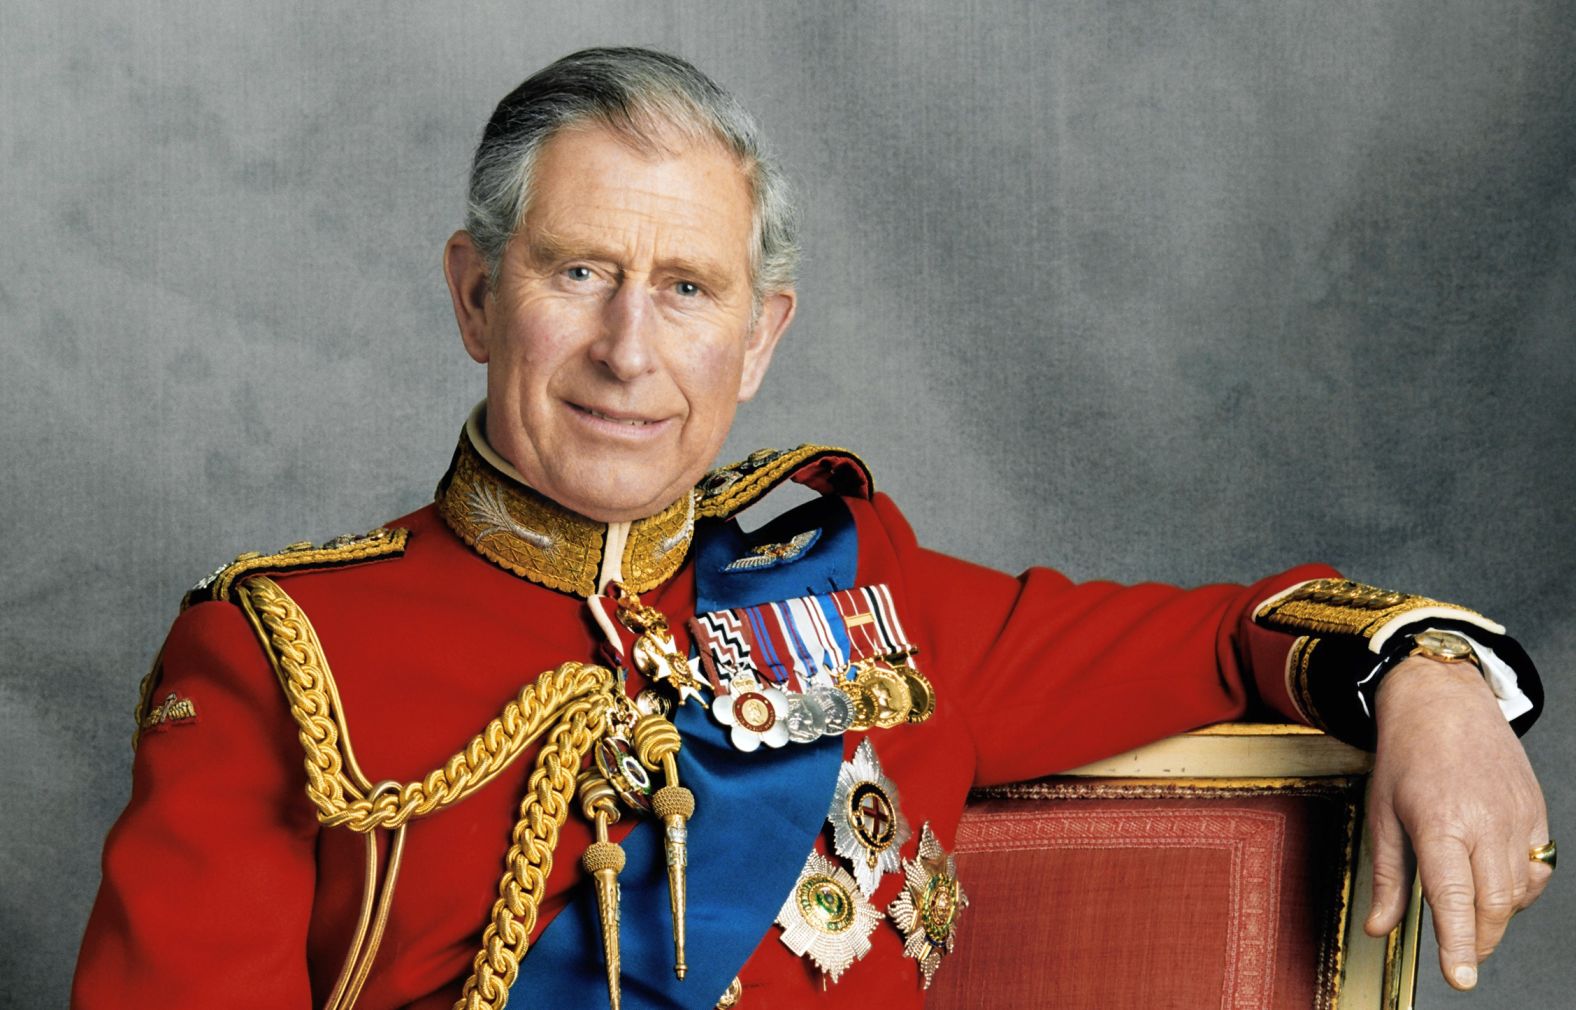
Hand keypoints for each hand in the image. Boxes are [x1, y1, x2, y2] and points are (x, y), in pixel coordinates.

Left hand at [1364, 655, 1551, 989]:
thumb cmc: (1406, 755)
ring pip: (1519, 892)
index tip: (1460, 977)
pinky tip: (1495, 883)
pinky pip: (1538, 869)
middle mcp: (1484, 822)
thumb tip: (1379, 927)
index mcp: (1439, 822)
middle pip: (1494, 904)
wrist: (1443, 702)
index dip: (1457, 942)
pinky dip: (1520, 889)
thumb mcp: (1382, 813)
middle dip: (1480, 940)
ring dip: (1498, 915)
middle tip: (1461, 953)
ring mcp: (1516, 817)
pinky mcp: (1536, 813)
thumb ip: (1386, 877)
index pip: (1452, 897)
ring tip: (1471, 912)